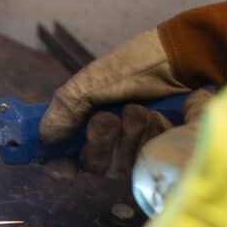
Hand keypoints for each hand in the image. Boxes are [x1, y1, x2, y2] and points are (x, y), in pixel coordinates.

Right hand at [40, 29, 213, 213]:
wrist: (183, 60)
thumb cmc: (137, 65)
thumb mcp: (95, 79)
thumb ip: (67, 106)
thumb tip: (43, 137)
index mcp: (85, 120)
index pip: (64, 156)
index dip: (59, 164)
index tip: (63, 166)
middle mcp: (108, 139)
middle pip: (92, 164)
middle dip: (100, 139)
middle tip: (110, 116)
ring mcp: (134, 147)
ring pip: (119, 164)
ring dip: (129, 132)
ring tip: (141, 108)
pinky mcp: (158, 151)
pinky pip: (147, 159)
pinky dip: (150, 136)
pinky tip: (159, 119)